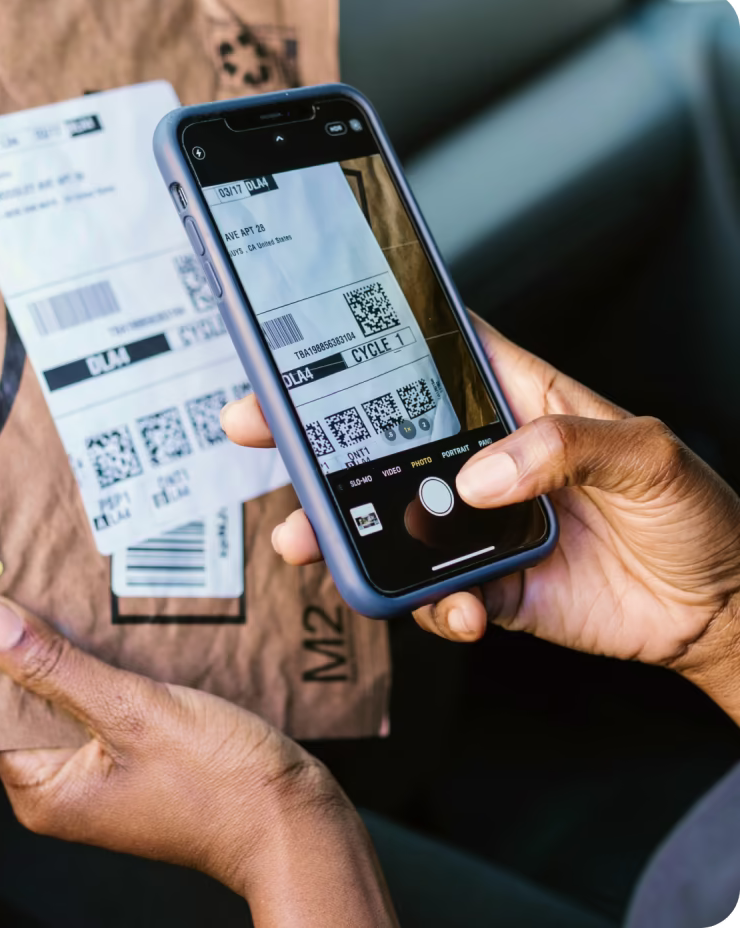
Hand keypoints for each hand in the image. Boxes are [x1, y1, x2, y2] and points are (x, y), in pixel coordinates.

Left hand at [0, 596, 397, 926]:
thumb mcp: (133, 712)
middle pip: (34, 700)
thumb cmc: (221, 784)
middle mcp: (69, 786)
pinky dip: (117, 669)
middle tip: (53, 583)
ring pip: (77, 697)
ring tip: (93, 597)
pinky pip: (113, 704)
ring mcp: (108, 773)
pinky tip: (131, 633)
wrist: (294, 820)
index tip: (1, 594)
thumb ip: (58, 667)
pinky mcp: (142, 758)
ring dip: (83, 652)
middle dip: (41, 645)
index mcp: (47, 790)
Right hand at [221, 314, 739, 716]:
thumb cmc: (695, 511)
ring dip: (345, 534)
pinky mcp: (487, 583)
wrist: (718, 609)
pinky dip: (433, 608)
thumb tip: (480, 477)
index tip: (303, 342)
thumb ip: (565, 445)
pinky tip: (460, 612)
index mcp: (517, 403)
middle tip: (262, 434)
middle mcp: (486, 461)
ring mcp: (478, 526)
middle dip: (318, 440)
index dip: (367, 347)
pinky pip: (435, 595)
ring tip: (315, 545)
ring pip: (390, 522)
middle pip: (384, 441)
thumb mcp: (646, 452)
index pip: (430, 361)